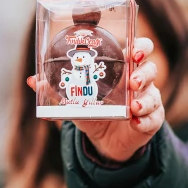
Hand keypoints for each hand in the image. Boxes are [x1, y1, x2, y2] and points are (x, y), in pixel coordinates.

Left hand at [27, 37, 164, 161]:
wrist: (106, 141)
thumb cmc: (95, 110)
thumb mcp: (75, 101)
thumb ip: (57, 90)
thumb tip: (33, 80)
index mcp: (123, 69)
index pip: (139, 49)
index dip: (141, 46)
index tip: (133, 51)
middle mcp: (138, 81)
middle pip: (150, 68)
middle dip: (144, 72)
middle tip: (132, 80)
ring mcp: (148, 100)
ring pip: (154, 94)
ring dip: (145, 99)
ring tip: (133, 106)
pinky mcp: (151, 120)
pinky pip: (154, 118)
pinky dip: (145, 120)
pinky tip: (135, 122)